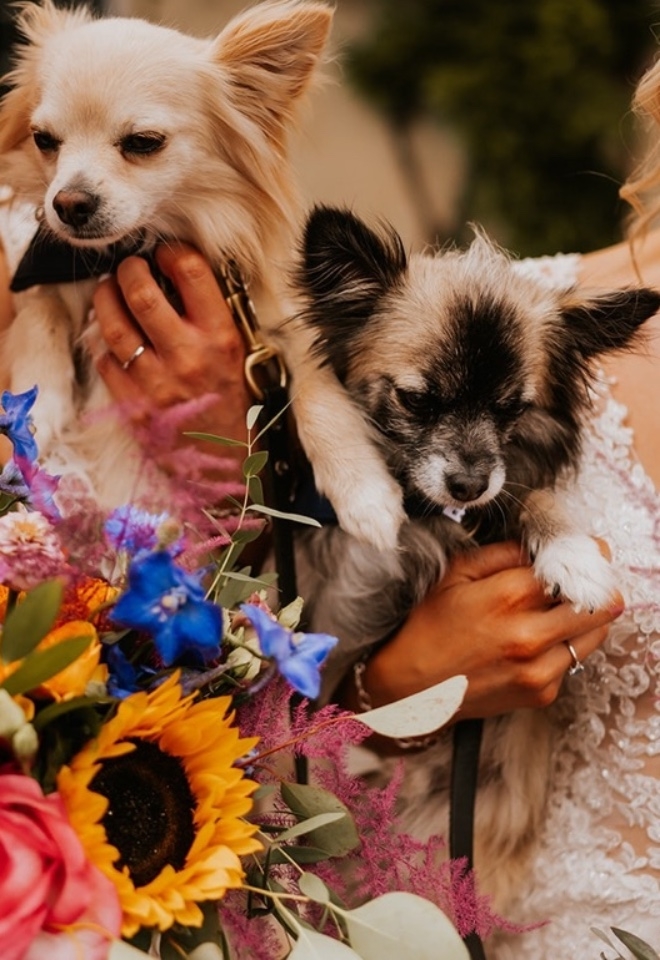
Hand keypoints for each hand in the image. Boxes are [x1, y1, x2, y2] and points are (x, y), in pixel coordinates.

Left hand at [93, 243, 252, 466]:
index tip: (166, 254)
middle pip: (141, 292)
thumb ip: (215, 318)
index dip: (173, 253)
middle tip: (129, 268)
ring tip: (109, 292)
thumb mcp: (241, 356)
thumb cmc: (235, 406)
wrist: (224, 463)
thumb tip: (184, 279)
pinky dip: (105, 345)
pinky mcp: (134, 406)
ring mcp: (157, 382)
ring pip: (114, 324)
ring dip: (105, 299)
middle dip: (129, 270)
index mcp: (220, 338)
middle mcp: (187, 356)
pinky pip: (107, 362)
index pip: (192, 273)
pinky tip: (114, 340)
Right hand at [357, 540, 623, 719]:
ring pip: (594, 634)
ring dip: (585, 618)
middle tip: (583, 579)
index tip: (587, 551)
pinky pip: (572, 660)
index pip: (577, 568)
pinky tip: (536, 640)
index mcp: (508, 597)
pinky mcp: (541, 693)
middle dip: (596, 586)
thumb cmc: (427, 625)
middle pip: (602, 604)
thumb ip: (504, 553)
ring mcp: (539, 669)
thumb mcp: (456, 573)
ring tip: (561, 609)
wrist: (410, 688)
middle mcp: (531, 635)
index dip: (586, 556)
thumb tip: (544, 544)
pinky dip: (563, 646)